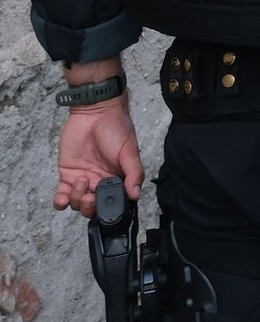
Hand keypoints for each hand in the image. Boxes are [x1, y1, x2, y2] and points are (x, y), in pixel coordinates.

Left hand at [54, 99, 143, 215]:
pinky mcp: (67, 174)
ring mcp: (82, 179)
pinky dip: (60, 201)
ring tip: (82, 181)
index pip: (113, 202)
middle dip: (90, 208)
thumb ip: (134, 173)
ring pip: (77, 203)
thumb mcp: (130, 152)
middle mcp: (100, 182)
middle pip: (93, 208)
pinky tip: (62, 198)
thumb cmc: (117, 129)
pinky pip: (61, 195)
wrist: (95, 112)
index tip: (106, 206)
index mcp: (117, 179)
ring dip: (78, 200)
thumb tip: (136, 195)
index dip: (108, 209)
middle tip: (91, 197)